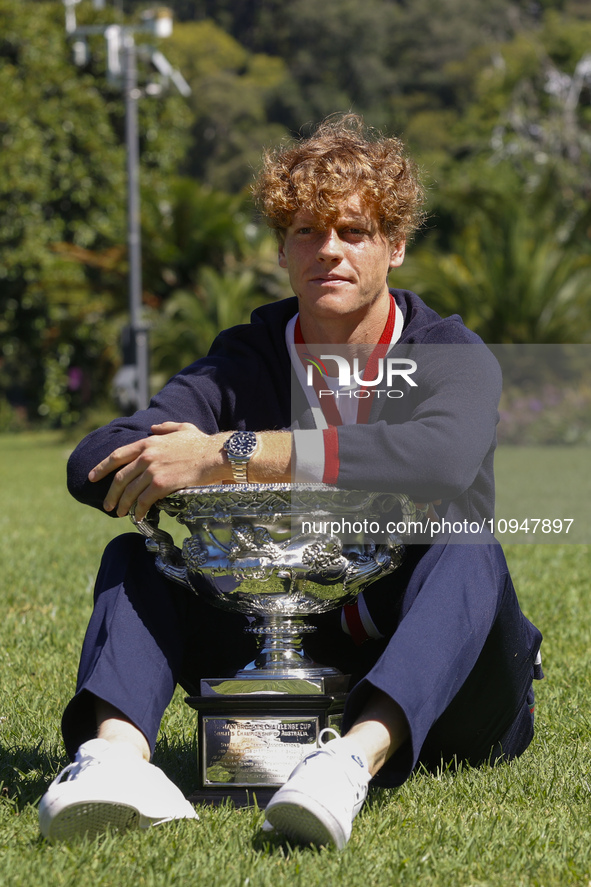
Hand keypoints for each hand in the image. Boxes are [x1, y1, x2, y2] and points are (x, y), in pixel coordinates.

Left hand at [88, 422, 226, 519]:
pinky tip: (137, 516)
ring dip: (122, 505)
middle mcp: (146, 456)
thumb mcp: (182, 428)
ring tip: (120, 513)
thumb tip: (154, 428)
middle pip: (119, 477)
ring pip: (129, 491)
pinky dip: (138, 510)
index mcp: (148, 443)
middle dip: (111, 493)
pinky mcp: (162, 485)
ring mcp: (153, 471)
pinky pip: (144, 501)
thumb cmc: (202, 443)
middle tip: (107, 504)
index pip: (117, 456)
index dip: (102, 467)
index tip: (92, 477)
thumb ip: (165, 427)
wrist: (214, 455)